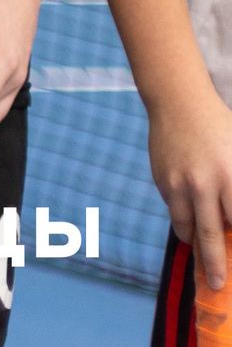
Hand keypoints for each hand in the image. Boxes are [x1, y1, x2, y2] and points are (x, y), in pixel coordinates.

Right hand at [151, 92, 231, 292]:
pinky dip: (184, 216)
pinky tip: (191, 212)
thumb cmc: (220, 129)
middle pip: (211, 234)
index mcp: (229, 177)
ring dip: (194, 241)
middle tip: (216, 283)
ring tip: (199, 250)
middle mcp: (203, 184)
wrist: (178, 102)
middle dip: (215, 264)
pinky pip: (174, 208)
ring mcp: (178, 183)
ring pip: (186, 226)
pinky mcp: (161, 180)